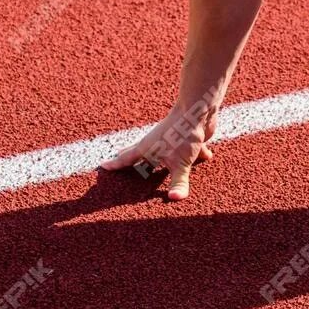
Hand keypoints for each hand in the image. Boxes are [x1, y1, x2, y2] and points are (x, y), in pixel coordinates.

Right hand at [95, 99, 217, 201]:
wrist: (198, 109)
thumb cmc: (183, 133)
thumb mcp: (180, 163)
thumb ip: (178, 182)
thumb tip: (174, 199)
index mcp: (148, 148)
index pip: (127, 159)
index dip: (116, 165)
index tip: (103, 166)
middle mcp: (156, 143)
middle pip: (140, 154)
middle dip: (131, 161)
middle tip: (119, 163)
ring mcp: (170, 140)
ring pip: (163, 152)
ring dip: (162, 160)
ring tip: (158, 166)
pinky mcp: (186, 138)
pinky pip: (187, 149)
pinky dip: (194, 154)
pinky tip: (205, 157)